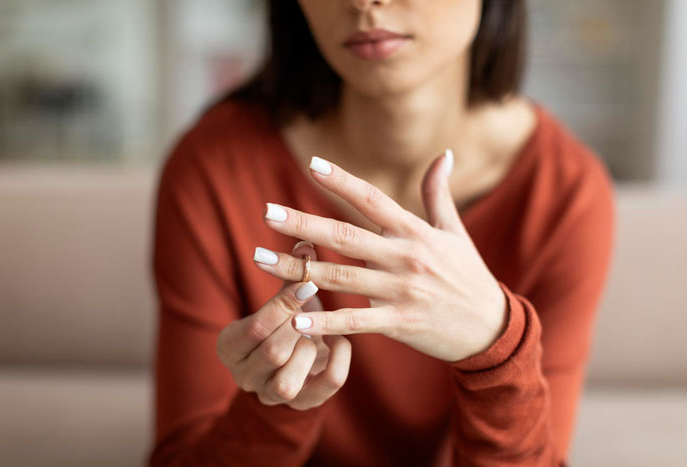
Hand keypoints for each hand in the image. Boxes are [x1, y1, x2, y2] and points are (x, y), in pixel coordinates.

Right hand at [217, 241, 351, 409]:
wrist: (290, 363)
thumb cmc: (282, 322)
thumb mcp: (281, 300)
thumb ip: (291, 275)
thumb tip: (305, 242)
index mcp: (230, 347)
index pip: (253, 329)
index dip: (281, 304)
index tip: (306, 281)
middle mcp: (246, 376)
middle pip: (271, 354)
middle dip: (297, 325)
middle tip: (315, 303)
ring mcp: (273, 395)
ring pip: (287, 383)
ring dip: (308, 351)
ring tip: (319, 330)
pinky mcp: (304, 404)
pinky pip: (323, 390)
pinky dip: (338, 363)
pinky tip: (341, 341)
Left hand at [254, 151, 507, 361]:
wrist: (491, 328)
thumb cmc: (469, 275)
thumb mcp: (456, 231)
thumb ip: (438, 194)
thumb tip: (444, 153)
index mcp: (415, 232)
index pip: (372, 199)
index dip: (342, 181)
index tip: (312, 164)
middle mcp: (405, 257)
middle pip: (345, 236)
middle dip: (302, 224)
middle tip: (266, 212)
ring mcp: (401, 292)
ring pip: (340, 277)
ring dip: (296, 271)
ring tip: (259, 260)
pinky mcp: (399, 324)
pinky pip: (355, 322)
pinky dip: (325, 320)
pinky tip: (295, 318)